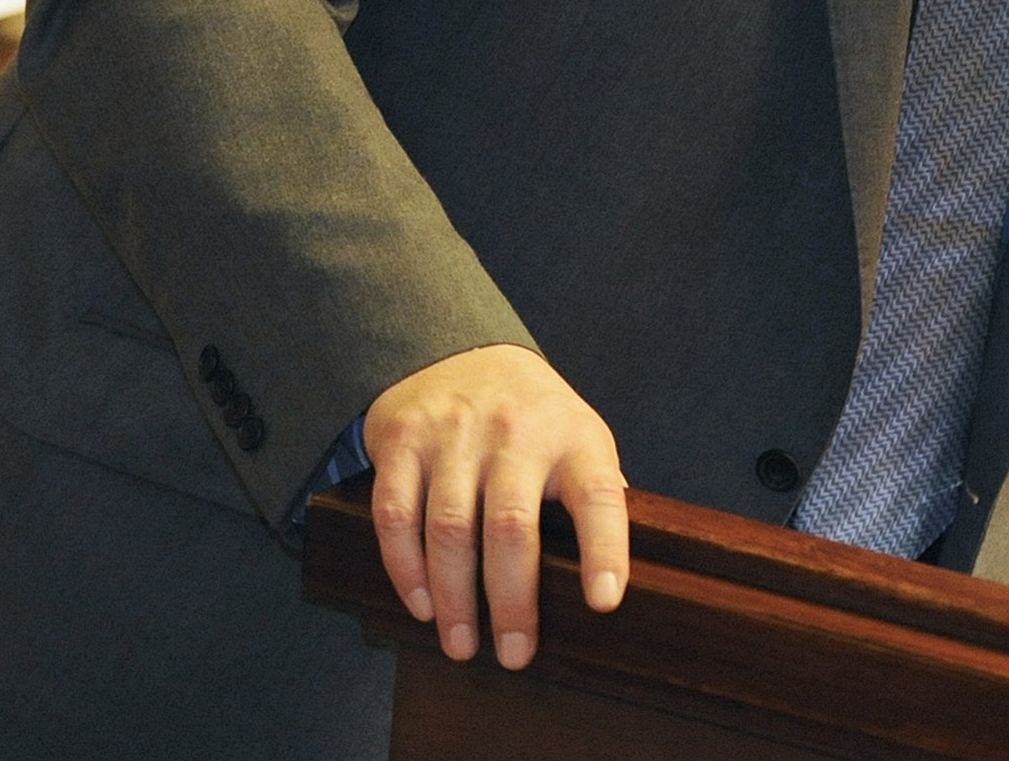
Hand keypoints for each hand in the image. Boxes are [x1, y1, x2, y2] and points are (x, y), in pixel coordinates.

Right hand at [363, 344, 628, 669]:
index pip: (599, 493)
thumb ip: (592, 493)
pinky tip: (422, 605)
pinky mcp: (405, 439)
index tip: (605, 601)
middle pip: (512, 525)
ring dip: (455, 599)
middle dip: (512, 600)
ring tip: (463, 645)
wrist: (461, 352)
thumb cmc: (532, 416)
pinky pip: (397, 515)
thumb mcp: (577, 436)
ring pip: (450, 528)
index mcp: (572, 435)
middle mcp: (516, 430)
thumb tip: (611, 572)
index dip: (605, 548)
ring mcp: (456, 431)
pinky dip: (406, 569)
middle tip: (514, 655)